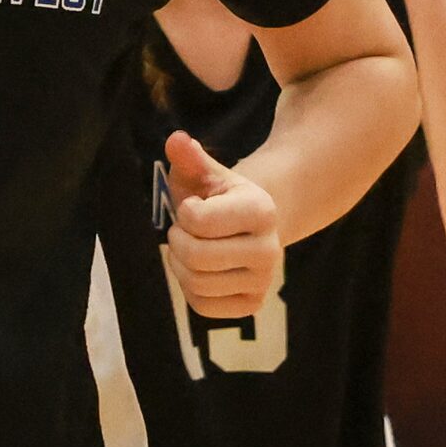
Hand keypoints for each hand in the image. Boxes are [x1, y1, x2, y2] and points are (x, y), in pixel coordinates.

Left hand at [164, 131, 281, 318]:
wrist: (254, 226)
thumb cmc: (222, 196)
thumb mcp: (207, 173)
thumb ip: (189, 157)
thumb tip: (176, 140)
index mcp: (262, 210)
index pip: (198, 221)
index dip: (184, 212)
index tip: (195, 205)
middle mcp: (270, 249)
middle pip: (196, 257)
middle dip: (179, 240)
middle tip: (185, 230)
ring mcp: (263, 281)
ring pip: (196, 284)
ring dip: (181, 264)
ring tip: (191, 247)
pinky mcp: (252, 305)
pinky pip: (202, 305)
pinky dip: (189, 288)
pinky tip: (200, 270)